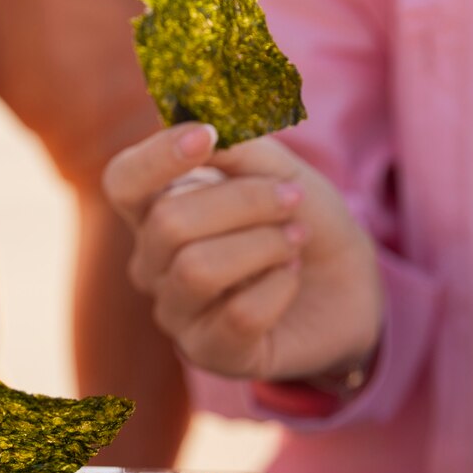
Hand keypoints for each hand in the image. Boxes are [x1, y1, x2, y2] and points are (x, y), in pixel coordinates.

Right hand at [102, 123, 381, 380]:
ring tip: (295, 242)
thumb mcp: (282, 171)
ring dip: (264, 245)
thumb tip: (201, 118)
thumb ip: (240, 145)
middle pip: (169, 222)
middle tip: (292, 201)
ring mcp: (175, 312)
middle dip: (245, 201)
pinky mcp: (210, 354)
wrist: (348, 288)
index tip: (206, 135)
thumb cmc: (301, 223)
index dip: (156, 156)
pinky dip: (278, 287)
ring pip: (197, 270)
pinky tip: (290, 280)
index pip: (123, 181)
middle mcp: (152, 263)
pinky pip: (236, 315)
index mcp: (157, 210)